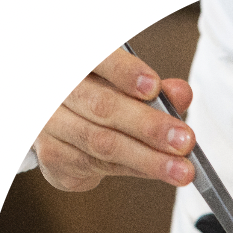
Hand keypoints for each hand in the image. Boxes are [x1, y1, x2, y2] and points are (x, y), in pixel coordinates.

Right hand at [34, 47, 195, 191]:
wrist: (60, 126)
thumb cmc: (98, 96)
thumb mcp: (127, 85)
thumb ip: (155, 89)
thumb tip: (181, 93)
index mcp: (74, 59)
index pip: (96, 58)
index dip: (123, 72)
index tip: (153, 87)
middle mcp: (54, 88)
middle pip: (102, 106)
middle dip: (149, 126)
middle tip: (185, 141)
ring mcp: (48, 123)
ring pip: (102, 142)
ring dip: (148, 159)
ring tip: (182, 169)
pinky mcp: (52, 155)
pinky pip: (99, 165)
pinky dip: (135, 169)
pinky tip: (160, 173)